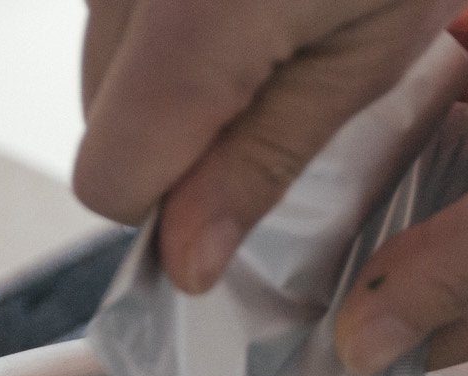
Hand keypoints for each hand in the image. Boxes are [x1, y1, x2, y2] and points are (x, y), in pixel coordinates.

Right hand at [73, 0, 467, 292]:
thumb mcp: (368, 53)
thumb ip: (260, 161)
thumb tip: (186, 258)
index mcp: (189, 19)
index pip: (110, 181)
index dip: (175, 207)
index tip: (236, 194)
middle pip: (99, 114)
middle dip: (179, 127)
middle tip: (286, 74)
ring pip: (104, 49)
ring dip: (175, 61)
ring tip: (280, 4)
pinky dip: (169, 4)